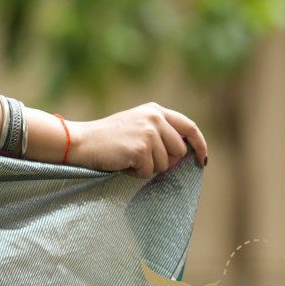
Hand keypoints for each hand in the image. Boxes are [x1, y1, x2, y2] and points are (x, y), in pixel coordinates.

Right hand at [30, 102, 207, 175]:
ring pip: (165, 165)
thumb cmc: (108, 138)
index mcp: (156, 111)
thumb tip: (183, 152)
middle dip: (164, 162)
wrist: (82, 142)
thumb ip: (160, 132)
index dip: (199, 145)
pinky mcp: (141, 149)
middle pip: (179, 152)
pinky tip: (122, 163)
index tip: (202, 159)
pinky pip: (148, 172)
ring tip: (128, 158)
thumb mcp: (137, 125)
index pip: (189, 127)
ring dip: (147, 168)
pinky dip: (136, 174)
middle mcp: (155, 118)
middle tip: (141, 159)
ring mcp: (149, 133)